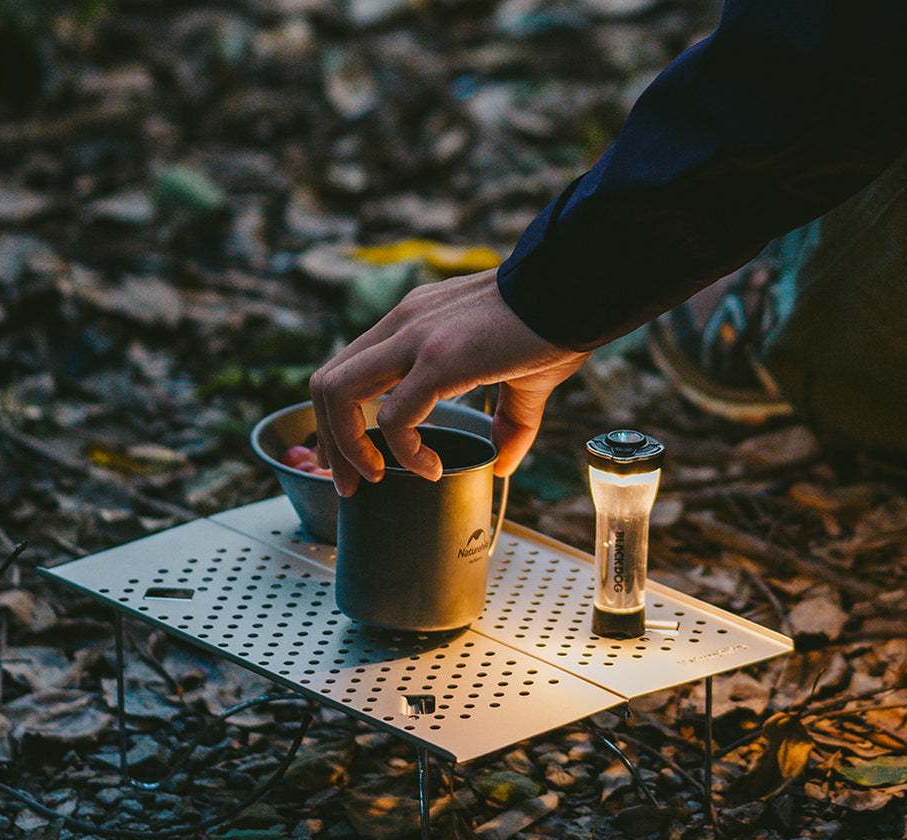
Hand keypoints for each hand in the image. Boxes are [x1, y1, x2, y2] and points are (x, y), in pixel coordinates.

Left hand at [309, 269, 589, 495]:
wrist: (579, 291)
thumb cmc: (555, 325)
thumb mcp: (522, 379)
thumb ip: (507, 422)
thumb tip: (502, 462)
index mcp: (410, 322)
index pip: (344, 369)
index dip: (336, 420)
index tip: (353, 459)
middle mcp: (402, 324)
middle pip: (326, 383)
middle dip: (330, 442)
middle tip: (350, 482)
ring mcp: (415, 339)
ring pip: (339, 393)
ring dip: (349, 447)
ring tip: (377, 477)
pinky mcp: (439, 360)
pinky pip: (396, 417)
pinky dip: (405, 452)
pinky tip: (430, 469)